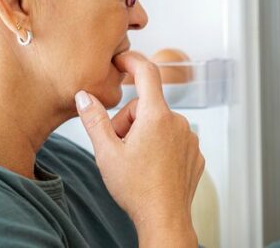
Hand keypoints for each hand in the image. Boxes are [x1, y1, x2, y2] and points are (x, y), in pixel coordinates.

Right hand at [75, 51, 203, 246]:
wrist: (164, 219)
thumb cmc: (136, 189)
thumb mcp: (106, 152)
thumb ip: (94, 119)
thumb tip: (84, 95)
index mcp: (156, 116)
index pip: (147, 72)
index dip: (132, 61)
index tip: (121, 60)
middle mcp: (178, 122)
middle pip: (146, 106)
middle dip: (128, 121)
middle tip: (118, 148)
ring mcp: (189, 138)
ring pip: (159, 124)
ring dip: (144, 135)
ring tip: (135, 162)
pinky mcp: (195, 153)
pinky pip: (173, 139)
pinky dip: (160, 148)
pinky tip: (152, 169)